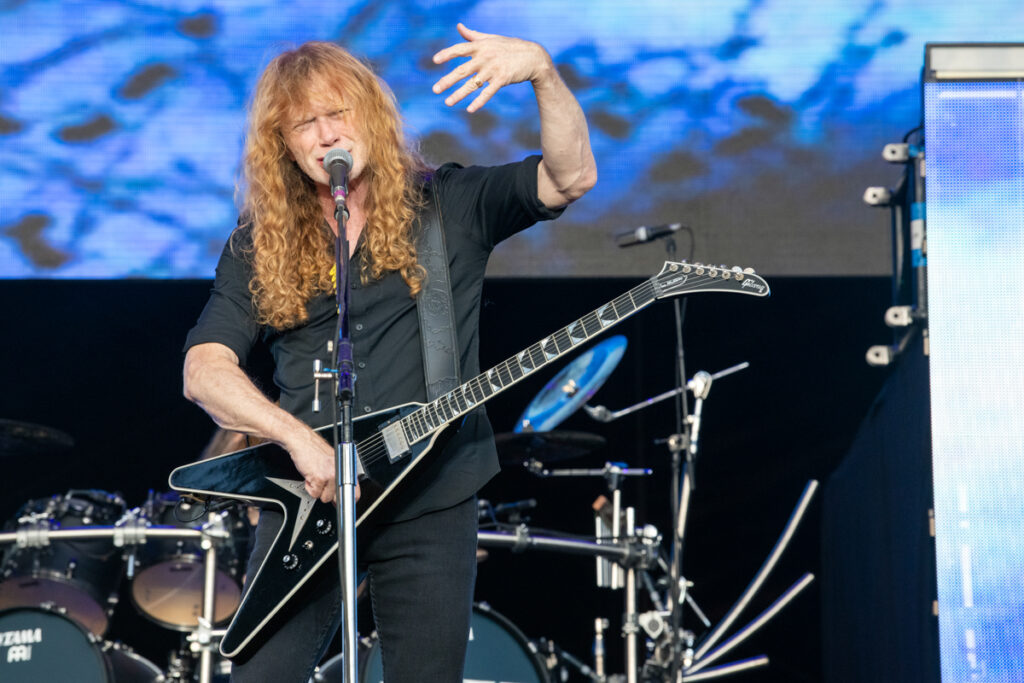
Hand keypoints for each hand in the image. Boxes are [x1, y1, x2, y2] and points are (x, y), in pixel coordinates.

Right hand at [287, 429, 360, 503]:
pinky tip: (309, 476)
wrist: (302, 441)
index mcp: (346, 468)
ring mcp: (331, 475)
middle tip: (322, 483)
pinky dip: (309, 487)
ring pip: (325, 497)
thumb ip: (340, 475)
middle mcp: (341, 472)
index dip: (347, 501)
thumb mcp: (333, 461)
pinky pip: (314, 493)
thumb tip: (343, 492)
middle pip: (337, 498)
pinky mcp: (319, 478)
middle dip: (328, 494)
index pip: (354, 492)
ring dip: (317, 490)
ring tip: (315, 476)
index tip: (343, 504)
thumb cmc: (315, 450)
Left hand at [431, 23, 553, 112]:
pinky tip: (470, 109)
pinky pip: (488, 92)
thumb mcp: (491, 39)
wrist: (533, 56)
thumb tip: (459, 27)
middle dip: (447, 80)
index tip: (435, 60)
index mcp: (480, 46)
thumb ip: (473, 35)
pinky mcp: (502, 79)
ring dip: (459, 94)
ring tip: (447, 103)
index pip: (460, 49)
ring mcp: (493, 69)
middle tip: (435, 90)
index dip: (447, 54)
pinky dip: (479, 101)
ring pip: (473, 84)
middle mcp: (485, 57)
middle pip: (462, 70)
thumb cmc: (510, 47)